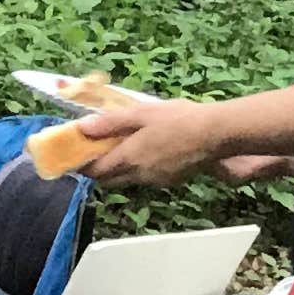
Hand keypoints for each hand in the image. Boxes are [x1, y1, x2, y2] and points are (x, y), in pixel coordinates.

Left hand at [54, 109, 222, 191]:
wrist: (218, 133)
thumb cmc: (178, 119)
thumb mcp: (140, 113)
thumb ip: (109, 122)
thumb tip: (80, 128)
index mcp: (128, 159)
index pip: (94, 172)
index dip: (81, 165)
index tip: (76, 153)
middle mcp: (139, 176)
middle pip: (108, 180)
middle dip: (99, 169)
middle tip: (99, 148)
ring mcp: (157, 181)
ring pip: (128, 180)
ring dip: (120, 168)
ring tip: (125, 146)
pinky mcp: (172, 180)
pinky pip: (146, 178)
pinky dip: (140, 169)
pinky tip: (150, 150)